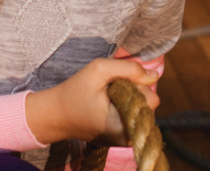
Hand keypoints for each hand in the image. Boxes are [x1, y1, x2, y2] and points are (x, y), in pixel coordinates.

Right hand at [25, 58, 159, 145]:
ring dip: (128, 98)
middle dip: (133, 92)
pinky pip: (133, 115)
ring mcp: (125, 141)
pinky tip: (107, 104)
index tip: (113, 85)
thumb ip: (129, 69)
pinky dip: (124, 106)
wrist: (55, 114)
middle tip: (108, 90)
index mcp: (124, 127)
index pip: (151, 100)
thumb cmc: (75, 91)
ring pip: (141, 110)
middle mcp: (128, 139)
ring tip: (107, 97)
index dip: (135, 85)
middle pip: (148, 106)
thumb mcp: (99, 70)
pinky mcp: (120, 138)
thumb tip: (154, 75)